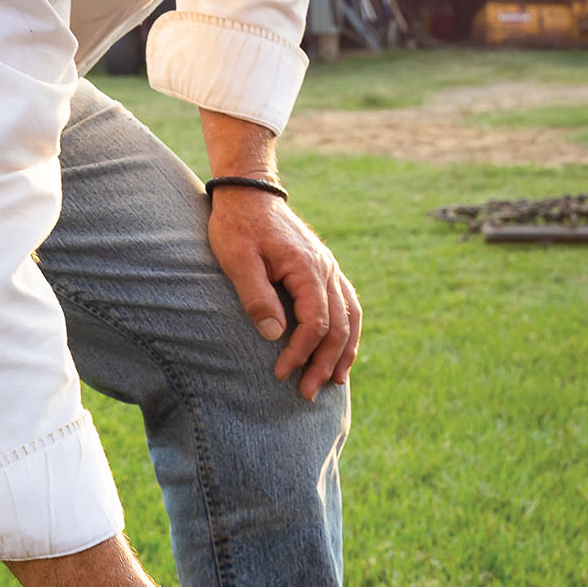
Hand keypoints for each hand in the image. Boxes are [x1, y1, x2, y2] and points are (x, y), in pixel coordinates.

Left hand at [207, 188, 360, 400]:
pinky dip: (348, 332)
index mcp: (307, 268)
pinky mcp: (324, 270)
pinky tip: (341, 352)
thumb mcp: (237, 260)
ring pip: (350, 317)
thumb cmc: (237, 226)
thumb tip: (274, 335)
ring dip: (343, 352)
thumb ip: (256, 297)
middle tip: (307, 393)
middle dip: (324, 363)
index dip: (301, 352)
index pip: (315, 321)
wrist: (248, 193)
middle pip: (338, 325)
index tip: (281, 373)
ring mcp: (329, 268)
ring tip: (335, 382)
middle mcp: (326, 269)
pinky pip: (347, 305)